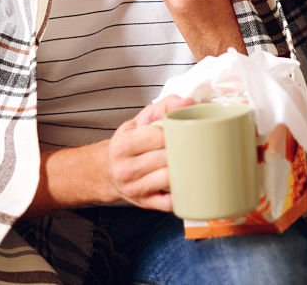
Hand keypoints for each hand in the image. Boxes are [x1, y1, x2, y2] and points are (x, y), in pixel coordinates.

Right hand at [106, 95, 193, 211]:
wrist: (107, 171)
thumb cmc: (129, 143)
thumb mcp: (140, 121)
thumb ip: (164, 107)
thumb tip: (188, 102)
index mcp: (123, 145)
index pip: (157, 137)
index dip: (177, 133)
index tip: (188, 130)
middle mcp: (125, 169)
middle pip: (165, 158)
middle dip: (184, 151)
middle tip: (199, 145)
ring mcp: (135, 189)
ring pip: (168, 180)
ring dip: (184, 171)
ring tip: (194, 161)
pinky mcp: (145, 204)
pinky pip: (169, 202)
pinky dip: (182, 193)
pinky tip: (188, 182)